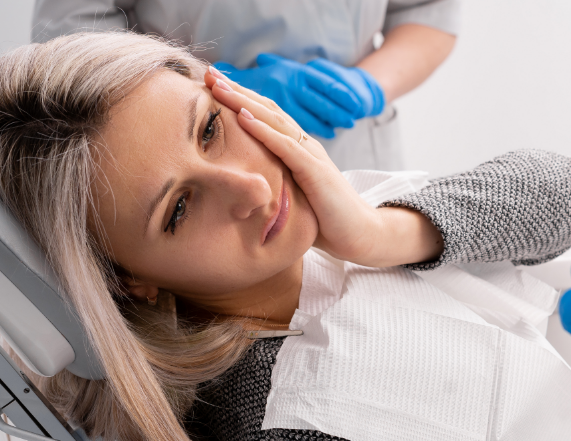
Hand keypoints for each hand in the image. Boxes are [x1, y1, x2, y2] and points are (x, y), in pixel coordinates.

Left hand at [205, 68, 440, 266]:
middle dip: (237, 91)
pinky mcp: (316, 171)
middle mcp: (305, 146)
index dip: (240, 99)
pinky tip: (243, 117)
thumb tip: (241, 186)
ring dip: (244, 102)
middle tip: (209, 73)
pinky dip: (263, 130)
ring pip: (273, 120)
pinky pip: (285, 146)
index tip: (212, 86)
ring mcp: (312, 156)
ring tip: (218, 87)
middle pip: (267, 110)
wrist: (359, 235)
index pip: (266, 116)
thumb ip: (272, 183)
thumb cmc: (324, 221)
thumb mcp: (291, 196)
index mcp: (298, 150)